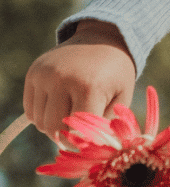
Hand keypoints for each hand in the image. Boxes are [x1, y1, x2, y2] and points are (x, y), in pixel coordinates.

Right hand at [24, 19, 136, 139]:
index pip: (76, 130)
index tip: (89, 143)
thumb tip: (90, 148)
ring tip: (71, 118)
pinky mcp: (33, 73)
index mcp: (88, 86)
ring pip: (40, 121)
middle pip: (54, 128)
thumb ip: (107, 123)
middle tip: (79, 135)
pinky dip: (43, 116)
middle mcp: (62, 79)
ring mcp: (44, 75)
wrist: (103, 38)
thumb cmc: (116, 73)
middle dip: (67, 137)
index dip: (82, 142)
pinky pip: (30, 110)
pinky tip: (59, 108)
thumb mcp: (122, 97)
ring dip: (54, 127)